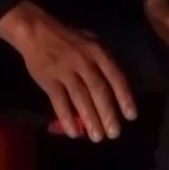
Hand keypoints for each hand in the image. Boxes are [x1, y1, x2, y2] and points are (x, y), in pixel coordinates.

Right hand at [0, 0, 136, 140]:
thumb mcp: (92, 42)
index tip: (131, 116)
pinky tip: (73, 132)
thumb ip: (103, 62)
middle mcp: (84, 62)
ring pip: (81, 98)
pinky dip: (66, 117)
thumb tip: (116, 88)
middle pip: (99, 90)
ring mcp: (65, 70)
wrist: (37, 32)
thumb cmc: (69, 40)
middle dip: (108, 113)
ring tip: (97, 137)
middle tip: (114, 134)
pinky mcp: (48, 79)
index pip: (115, 77)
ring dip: (90, 119)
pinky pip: (59, 101)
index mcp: (98, 52)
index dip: (124, 97)